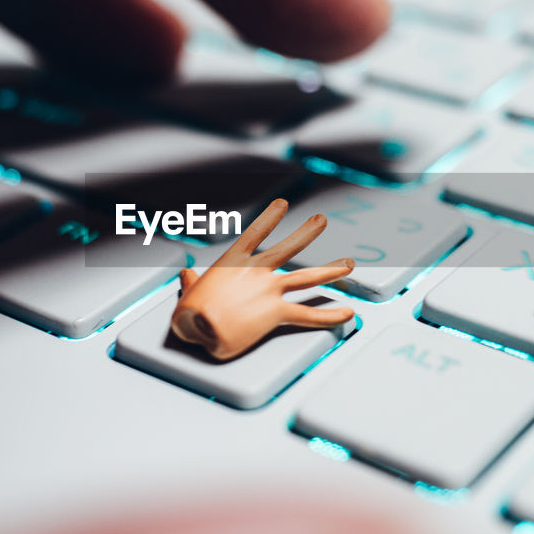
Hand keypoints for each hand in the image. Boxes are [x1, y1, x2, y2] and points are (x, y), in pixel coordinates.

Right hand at [173, 198, 354, 358]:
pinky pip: (309, 315)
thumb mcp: (190, 293)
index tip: (282, 205)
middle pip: (288, 248)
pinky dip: (330, 316)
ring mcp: (269, 290)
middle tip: (320, 221)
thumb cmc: (190, 313)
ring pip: (307, 277)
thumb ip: (192, 282)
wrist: (200, 328)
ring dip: (330, 269)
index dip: (270, 218)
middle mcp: (256, 272)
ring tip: (348, 264)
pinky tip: (348, 314)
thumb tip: (185, 276)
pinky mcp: (276, 312)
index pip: (255, 233)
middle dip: (307, 233)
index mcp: (233, 263)